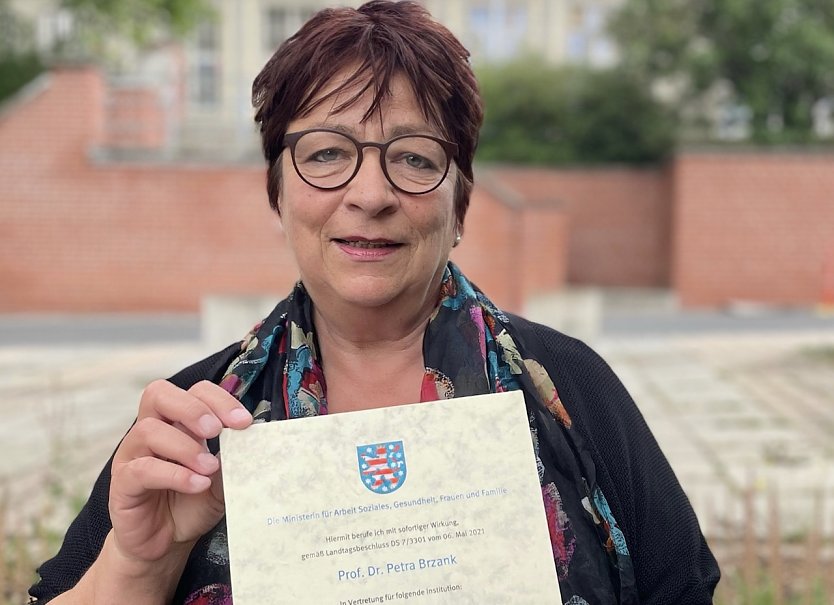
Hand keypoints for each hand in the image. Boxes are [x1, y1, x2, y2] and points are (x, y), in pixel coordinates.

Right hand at [108, 379, 251, 565]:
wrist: (167, 543)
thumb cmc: (193, 503)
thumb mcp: (222, 477)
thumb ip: (233, 456)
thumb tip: (255, 439)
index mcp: (177, 422)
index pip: (193, 391)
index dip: (219, 399)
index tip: (243, 422)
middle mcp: (151, 431)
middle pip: (159, 394)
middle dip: (193, 409)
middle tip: (217, 431)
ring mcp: (132, 455)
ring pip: (148, 430)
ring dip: (186, 447)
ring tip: (209, 468)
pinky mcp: (122, 484)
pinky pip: (143, 469)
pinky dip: (175, 475)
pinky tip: (197, 485)